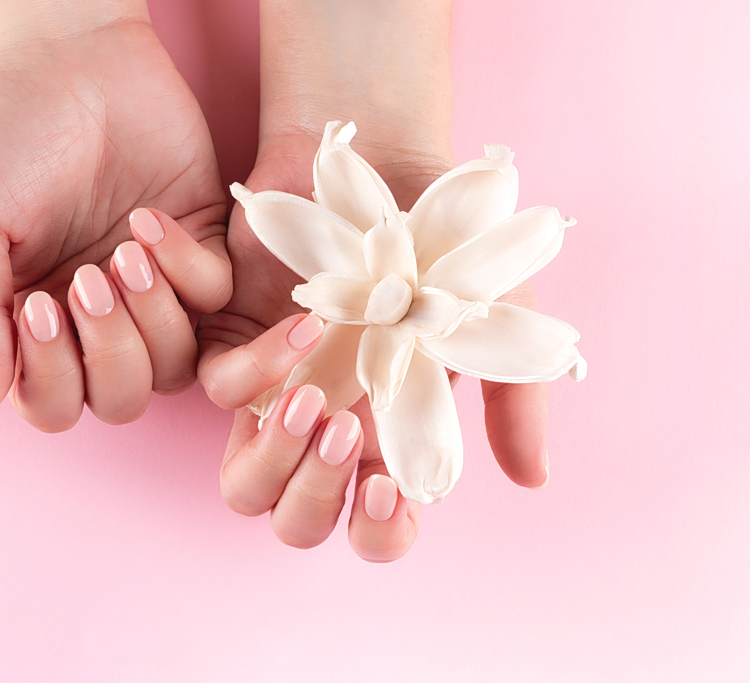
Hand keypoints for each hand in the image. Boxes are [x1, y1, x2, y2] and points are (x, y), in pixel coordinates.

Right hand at [0, 5, 230, 429]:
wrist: (67, 54)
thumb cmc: (3, 134)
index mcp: (36, 323)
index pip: (52, 401)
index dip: (52, 376)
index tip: (40, 307)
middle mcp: (98, 319)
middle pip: (123, 396)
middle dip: (111, 351)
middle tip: (87, 280)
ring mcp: (154, 289)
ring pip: (176, 362)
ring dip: (153, 319)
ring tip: (123, 252)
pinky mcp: (202, 248)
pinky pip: (215, 297)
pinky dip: (187, 268)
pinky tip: (150, 218)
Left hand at [197, 0, 548, 561]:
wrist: (391, 164)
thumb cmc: (449, 247)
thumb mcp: (499, 322)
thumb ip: (515, 401)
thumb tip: (531, 480)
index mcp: (389, 438)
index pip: (374, 528)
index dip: (379, 531)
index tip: (388, 488)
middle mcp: (329, 428)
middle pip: (296, 521)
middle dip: (315, 496)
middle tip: (346, 429)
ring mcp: (278, 393)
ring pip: (242, 482)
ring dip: (274, 455)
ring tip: (312, 398)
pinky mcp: (234, 344)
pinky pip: (219, 389)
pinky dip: (255, 368)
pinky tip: (305, 323)